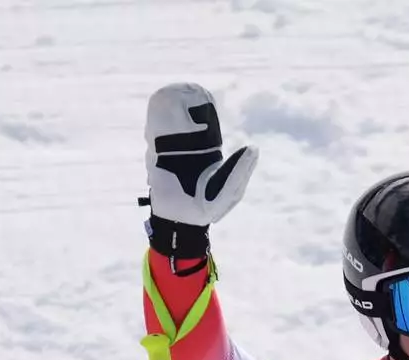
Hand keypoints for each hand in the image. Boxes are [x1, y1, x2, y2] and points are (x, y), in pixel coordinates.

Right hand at [144, 83, 257, 228]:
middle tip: (184, 90)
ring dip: (168, 108)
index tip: (202, 96)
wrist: (180, 221)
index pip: (207, 126)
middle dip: (182, 103)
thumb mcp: (229, 191)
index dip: (204, 111)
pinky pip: (155, 135)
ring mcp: (171, 153)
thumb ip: (240, 171)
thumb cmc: (206, 209)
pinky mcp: (156, 158)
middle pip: (185, 120)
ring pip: (169, 124)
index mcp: (208, 153)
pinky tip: (157, 106)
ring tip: (169, 94)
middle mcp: (190, 150)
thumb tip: (253, 147)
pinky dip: (155, 120)